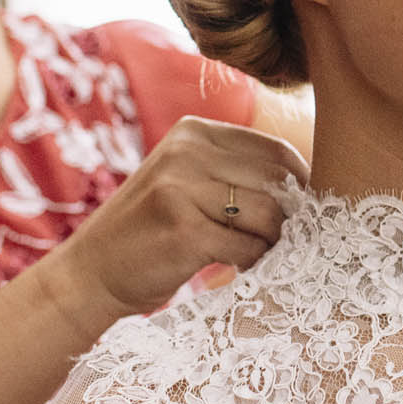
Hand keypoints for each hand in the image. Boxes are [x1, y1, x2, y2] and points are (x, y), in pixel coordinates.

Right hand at [41, 116, 308, 337]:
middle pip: (278, 182)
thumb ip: (235, 171)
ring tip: (253, 253)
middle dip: (289, 218)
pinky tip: (232, 266)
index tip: (298, 215)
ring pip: (269, 215)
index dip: (300, 187)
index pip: (277, 152)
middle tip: (277, 241)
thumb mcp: (187, 179)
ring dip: (272, 243)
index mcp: (194, 131)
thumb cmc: (152, 230)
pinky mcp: (183, 230)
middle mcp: (187, 151)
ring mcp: (182, 189)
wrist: (90, 273)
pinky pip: (248, 248)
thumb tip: (312, 186)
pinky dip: (251, 263)